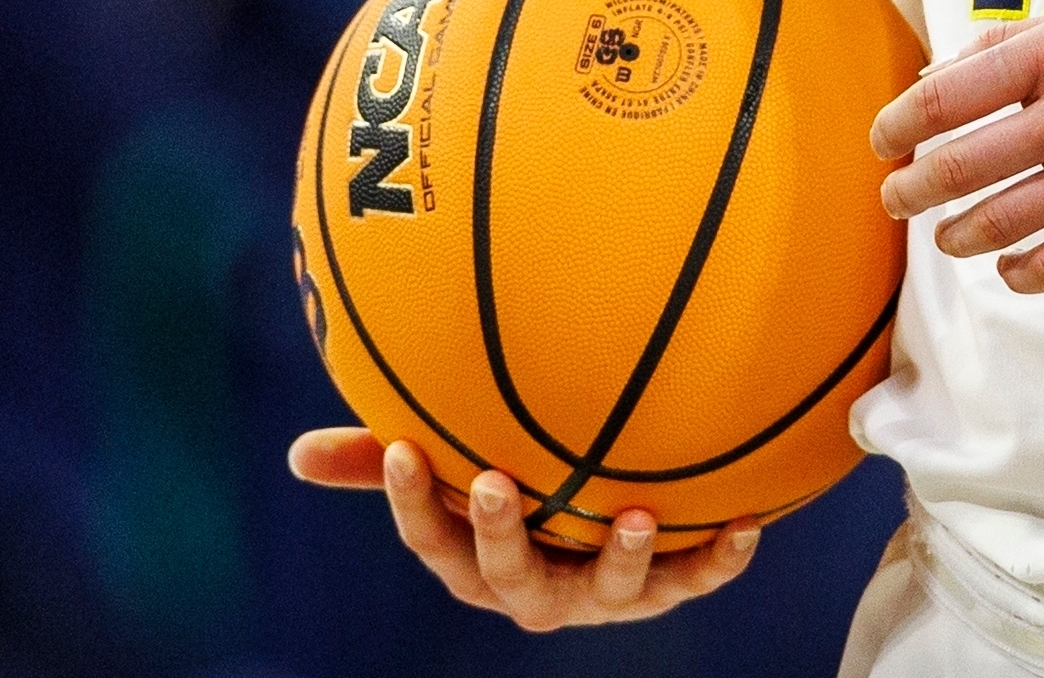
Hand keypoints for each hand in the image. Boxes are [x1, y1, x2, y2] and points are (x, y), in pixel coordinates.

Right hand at [286, 430, 759, 627]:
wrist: (619, 527)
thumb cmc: (520, 492)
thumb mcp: (457, 474)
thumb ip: (388, 460)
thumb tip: (297, 454)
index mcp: (480, 564)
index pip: (433, 542)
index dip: (411, 502)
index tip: (402, 447)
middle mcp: (538, 590)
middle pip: (508, 575)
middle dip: (499, 532)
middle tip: (495, 482)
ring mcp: (604, 595)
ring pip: (607, 590)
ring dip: (620, 559)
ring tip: (633, 517)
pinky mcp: (666, 586)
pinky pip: (695, 578)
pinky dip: (720, 558)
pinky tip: (745, 525)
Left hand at [872, 0, 1043, 291]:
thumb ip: (1017, 42)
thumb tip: (937, 73)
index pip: (946, 95)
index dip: (899, 125)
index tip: (884, 143)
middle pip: (958, 166)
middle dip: (910, 191)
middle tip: (895, 201)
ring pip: (998, 222)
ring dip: (956, 237)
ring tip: (948, 237)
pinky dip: (1018, 272)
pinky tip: (1009, 267)